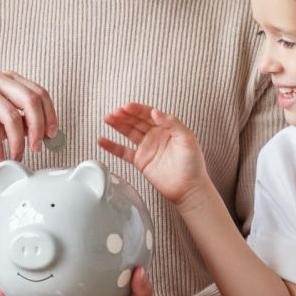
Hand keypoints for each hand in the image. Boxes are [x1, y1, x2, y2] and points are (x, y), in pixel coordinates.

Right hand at [0, 70, 55, 162]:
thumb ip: (23, 122)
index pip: (39, 93)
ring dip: (18, 142)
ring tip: (16, 156)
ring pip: (12, 117)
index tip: (52, 135)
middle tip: (37, 148)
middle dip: (37, 128)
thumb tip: (47, 134)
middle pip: (30, 101)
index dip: (50, 115)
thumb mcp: (3, 123)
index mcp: (8, 79)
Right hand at [98, 103, 215, 210]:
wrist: (189, 188)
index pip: (149, 114)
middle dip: (125, 115)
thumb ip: (173, 123)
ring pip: (128, 132)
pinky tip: (102, 140)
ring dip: (117, 125)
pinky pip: (123, 152)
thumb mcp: (187, 138)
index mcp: (166, 127)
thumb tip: (155, 112)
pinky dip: (112, 146)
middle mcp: (155, 135)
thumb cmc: (193, 163)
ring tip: (107, 118)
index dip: (137, 109)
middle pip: (136, 121)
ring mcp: (146, 148)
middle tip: (115, 112)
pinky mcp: (140, 161)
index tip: (127, 107)